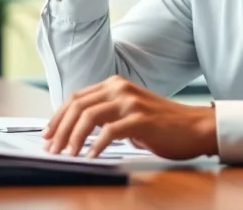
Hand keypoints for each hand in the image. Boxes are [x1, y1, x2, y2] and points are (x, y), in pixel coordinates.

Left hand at [41, 76, 216, 159]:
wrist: (195, 127)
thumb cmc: (161, 124)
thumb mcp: (129, 112)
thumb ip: (106, 114)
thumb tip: (76, 131)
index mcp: (114, 85)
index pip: (76, 98)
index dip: (58, 117)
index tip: (47, 134)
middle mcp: (119, 88)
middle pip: (78, 106)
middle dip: (60, 129)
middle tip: (51, 148)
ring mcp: (130, 102)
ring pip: (89, 116)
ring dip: (73, 137)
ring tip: (67, 154)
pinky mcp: (141, 119)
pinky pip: (110, 132)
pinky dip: (96, 146)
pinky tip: (90, 157)